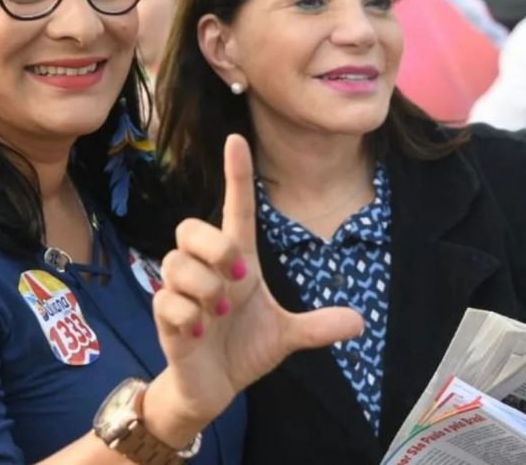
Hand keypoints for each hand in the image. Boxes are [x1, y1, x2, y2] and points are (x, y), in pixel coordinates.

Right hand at [143, 134, 362, 443]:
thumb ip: (317, 327)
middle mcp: (207, 268)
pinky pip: (167, 299)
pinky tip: (200, 332)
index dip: (237, 174)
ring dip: (205, 289)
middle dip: (213, 247)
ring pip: (176, 263)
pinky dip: (188, 316)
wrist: (213, 387)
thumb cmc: (245, 348)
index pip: (237, 208)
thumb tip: (361, 322)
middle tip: (238, 277)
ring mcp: (182, 290)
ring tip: (220, 314)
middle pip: (190, 226)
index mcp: (237, 260)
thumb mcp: (286, 336)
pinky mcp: (164, 316)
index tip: (237, 139)